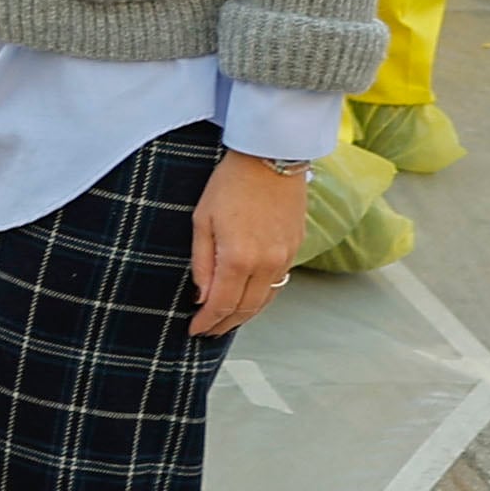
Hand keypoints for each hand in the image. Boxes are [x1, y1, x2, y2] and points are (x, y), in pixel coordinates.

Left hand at [188, 150, 306, 333]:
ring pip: (265, 300)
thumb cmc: (229, 184)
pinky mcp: (295, 248)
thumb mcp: (201, 221)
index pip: (222, 304)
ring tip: (226, 322)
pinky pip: (278, 283)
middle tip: (208, 332)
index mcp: (239, 258)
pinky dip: (262, 297)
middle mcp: (267, 263)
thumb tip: (201, 295)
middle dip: (225, 324)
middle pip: (246, 308)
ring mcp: (285, 257)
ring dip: (245, 315)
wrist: (271, 158)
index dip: (207, 321)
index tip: (194, 330)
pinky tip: (249, 298)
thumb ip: (201, 262)